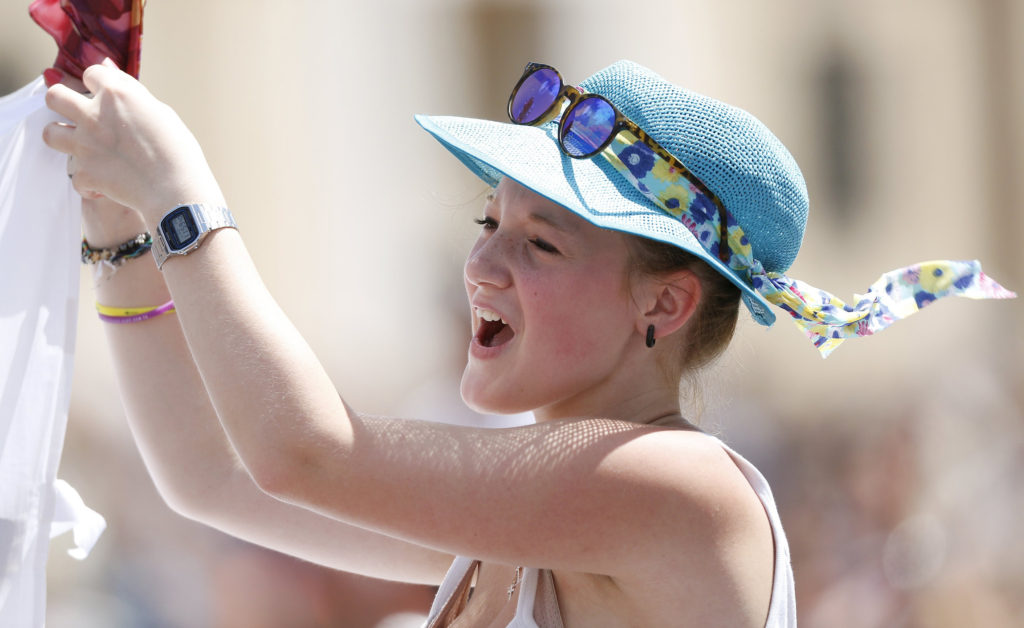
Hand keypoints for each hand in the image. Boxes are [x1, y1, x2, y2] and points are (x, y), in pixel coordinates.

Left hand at [42, 58, 224, 223]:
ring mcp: (85, 145)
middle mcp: (94, 115)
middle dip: (63, 102)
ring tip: (81, 146)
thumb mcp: (162, 112)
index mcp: (117, 95)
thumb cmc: (178, 150)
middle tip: (78, 113)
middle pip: (55, 96)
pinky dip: (88, 182)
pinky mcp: (85, 173)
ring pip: (50, 133)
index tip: (106, 94)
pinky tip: (103, 185)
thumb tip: (113, 76)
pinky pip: (75, 176)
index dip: (99, 84)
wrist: (177, 189)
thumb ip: (133, 94)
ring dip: (64, 137)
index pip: (92, 73)